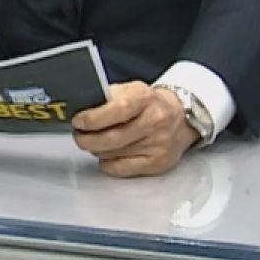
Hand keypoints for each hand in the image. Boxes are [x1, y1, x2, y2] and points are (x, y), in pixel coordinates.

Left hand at [70, 81, 198, 177]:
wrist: (180, 118)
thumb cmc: (148, 104)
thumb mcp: (130, 90)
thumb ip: (106, 98)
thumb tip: (79, 110)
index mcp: (145, 98)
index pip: (117, 110)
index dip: (94, 118)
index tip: (78, 122)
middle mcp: (155, 121)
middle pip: (113, 138)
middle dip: (88, 139)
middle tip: (79, 136)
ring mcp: (158, 144)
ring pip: (114, 154)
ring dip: (96, 150)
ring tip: (93, 143)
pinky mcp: (158, 163)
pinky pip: (122, 169)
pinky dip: (107, 164)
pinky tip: (106, 155)